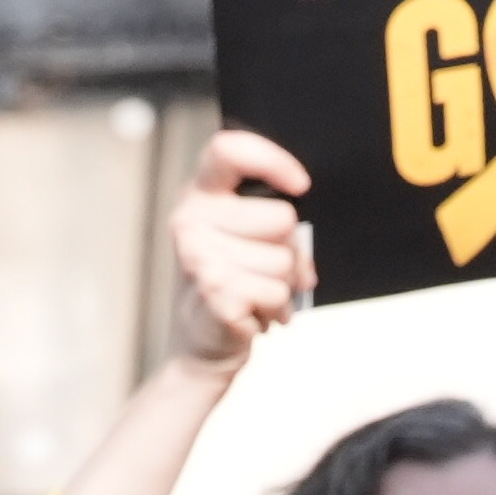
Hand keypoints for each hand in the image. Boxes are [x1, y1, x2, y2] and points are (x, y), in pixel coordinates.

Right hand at [164, 130, 315, 368]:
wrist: (203, 345)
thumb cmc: (233, 286)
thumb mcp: (245, 241)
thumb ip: (269, 220)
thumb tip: (304, 236)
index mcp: (201, 195)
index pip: (230, 149)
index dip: (272, 160)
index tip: (301, 184)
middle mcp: (191, 218)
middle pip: (282, 217)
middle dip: (290, 250)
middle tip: (268, 270)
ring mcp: (198, 254)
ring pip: (285, 259)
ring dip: (284, 285)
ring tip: (258, 294)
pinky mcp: (214, 289)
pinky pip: (278, 291)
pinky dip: (277, 308)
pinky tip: (255, 313)